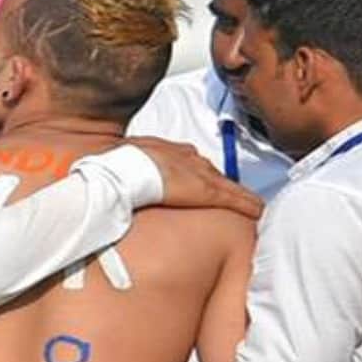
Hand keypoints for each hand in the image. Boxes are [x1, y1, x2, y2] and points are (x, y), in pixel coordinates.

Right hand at [127, 136, 262, 219]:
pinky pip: (233, 198)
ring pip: (224, 183)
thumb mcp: (116, 163)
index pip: (188, 161)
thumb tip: (104, 184)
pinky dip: (246, 204)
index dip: (196, 173)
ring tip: (247, 203)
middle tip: (228, 194)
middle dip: (218, 181)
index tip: (200, 182)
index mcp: (165, 151)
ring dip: (235, 193)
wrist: (122, 171)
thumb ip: (120, 170)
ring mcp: (197, 173)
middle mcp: (185, 157)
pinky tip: (258, 211)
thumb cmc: (114, 170)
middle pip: (209, 170)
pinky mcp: (206, 190)